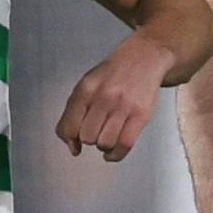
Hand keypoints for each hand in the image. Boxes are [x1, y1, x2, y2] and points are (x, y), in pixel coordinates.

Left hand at [55, 36, 175, 161]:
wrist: (143, 58)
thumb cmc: (112, 75)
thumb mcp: (86, 85)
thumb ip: (73, 113)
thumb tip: (72, 147)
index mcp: (85, 90)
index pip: (68, 126)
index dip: (70, 139)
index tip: (74, 144)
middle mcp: (103, 97)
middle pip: (87, 137)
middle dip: (89, 139)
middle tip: (96, 132)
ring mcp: (123, 106)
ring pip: (105, 142)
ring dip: (104, 145)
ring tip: (107, 137)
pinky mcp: (141, 115)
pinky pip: (125, 144)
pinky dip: (116, 154)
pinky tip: (113, 151)